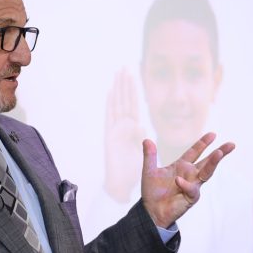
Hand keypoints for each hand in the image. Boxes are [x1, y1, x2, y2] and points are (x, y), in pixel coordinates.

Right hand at [104, 69, 144, 202]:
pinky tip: (111, 92)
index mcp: (133, 129)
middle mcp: (123, 127)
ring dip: (118, 90)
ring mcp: (116, 130)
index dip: (134, 91)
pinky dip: (110, 105)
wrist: (121, 185)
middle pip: (125, 101)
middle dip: (125, 85)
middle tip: (125, 67)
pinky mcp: (110, 136)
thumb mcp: (142, 152)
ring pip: (118, 105)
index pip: (134, 105)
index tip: (135, 76)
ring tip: (118, 74)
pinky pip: (110, 117)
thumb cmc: (133, 170)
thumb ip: (142, 138)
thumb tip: (142, 126)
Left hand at [141, 132, 235, 228]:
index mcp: (182, 166)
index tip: (213, 134)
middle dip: (220, 152)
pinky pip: (192, 189)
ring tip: (219, 153)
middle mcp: (190, 174)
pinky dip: (186, 185)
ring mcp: (193, 185)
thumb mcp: (149, 171)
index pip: (195, 152)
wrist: (151, 211)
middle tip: (231, 144)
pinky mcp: (191, 197)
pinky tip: (178, 181)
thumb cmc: (153, 192)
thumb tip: (146, 140)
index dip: (203, 143)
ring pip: (207, 173)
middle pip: (208, 161)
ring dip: (213, 163)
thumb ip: (150, 156)